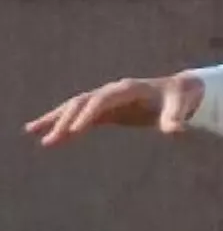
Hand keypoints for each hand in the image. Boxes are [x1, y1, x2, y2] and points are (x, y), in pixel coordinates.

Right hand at [24, 73, 204, 145]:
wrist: (179, 92)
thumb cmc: (181, 99)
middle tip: (50, 140)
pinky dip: (64, 124)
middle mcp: (112, 91)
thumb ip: (176, 119)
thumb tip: (176, 131)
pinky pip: (80, 116)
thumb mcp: (182, 108)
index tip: (74, 131)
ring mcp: (106, 100)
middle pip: (82, 103)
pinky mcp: (106, 110)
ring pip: (75, 108)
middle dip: (65, 121)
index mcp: (127, 89)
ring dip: (55, 120)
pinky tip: (49, 136)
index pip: (101, 100)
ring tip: (32, 132)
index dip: (87, 114)